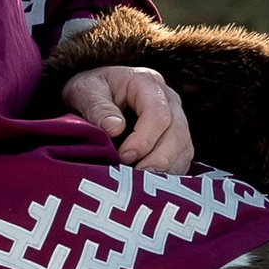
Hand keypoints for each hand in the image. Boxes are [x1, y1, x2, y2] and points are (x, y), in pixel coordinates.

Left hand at [62, 63, 194, 173]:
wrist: (95, 95)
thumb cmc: (90, 92)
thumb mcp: (84, 91)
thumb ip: (96, 107)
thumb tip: (114, 128)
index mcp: (147, 83)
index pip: (158, 114)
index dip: (144, 140)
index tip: (123, 157)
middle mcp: (169, 100)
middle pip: (178, 133)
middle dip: (158, 159)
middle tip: (136, 178)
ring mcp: (177, 120)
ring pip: (184, 149)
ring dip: (165, 170)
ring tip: (141, 185)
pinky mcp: (176, 140)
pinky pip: (182, 160)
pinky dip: (168, 175)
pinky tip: (148, 184)